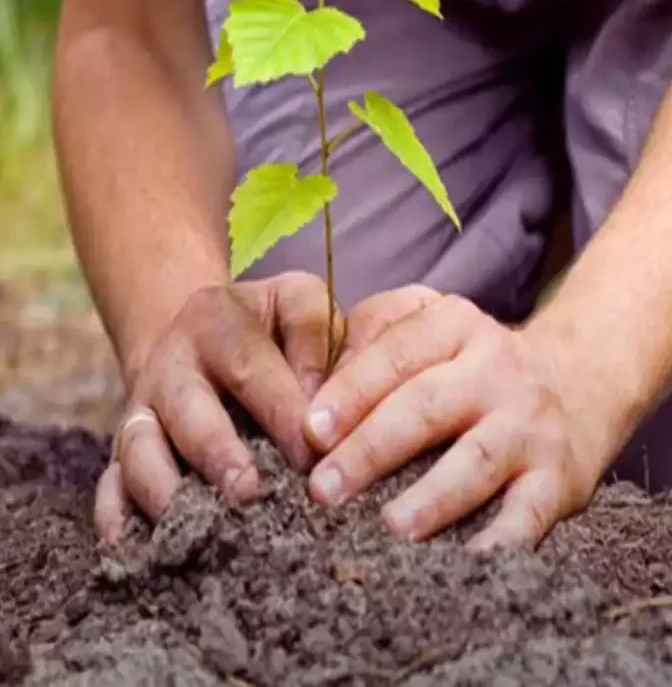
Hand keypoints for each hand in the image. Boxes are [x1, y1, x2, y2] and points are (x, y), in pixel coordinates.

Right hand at [95, 272, 344, 541]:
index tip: (312, 454)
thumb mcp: (292, 302)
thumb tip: (319, 407)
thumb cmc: (264, 328)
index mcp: (214, 322)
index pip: (248, 363)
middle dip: (215, 453)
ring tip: (197, 528)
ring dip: (163, 489)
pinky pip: (109, 485)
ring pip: (139, 449)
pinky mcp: (124, 453)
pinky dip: (115, 516)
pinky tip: (134, 547)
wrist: (194, 334)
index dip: (280, 409)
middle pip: (186, 409)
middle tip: (247, 492)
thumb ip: (313, 333)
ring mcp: (142, 411)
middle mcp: (170, 367)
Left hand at [302, 285, 633, 549]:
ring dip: (432, 497)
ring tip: (390, 526)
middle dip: (371, 449)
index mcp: (452, 324)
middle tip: (323, 489)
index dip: (349, 393)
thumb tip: (306, 393)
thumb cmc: (466, 361)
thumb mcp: (425, 326)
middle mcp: (494, 369)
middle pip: (426, 406)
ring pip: (476, 460)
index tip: (309, 431)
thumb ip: (366, 342)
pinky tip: (467, 561)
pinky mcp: (560, 476)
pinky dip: (503, 539)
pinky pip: (530, 511)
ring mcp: (529, 423)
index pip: (393, 354)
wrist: (579, 379)